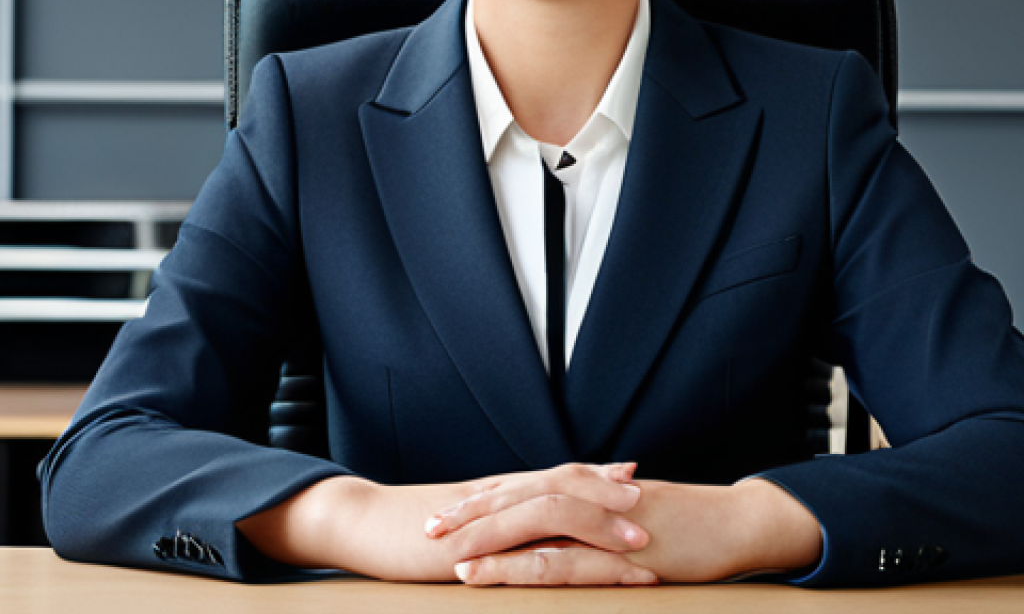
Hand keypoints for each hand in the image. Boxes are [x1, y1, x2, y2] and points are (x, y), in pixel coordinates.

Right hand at [237, 462, 646, 581]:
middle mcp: (500, 498)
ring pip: (555, 515)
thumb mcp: (455, 517)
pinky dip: (564, 560)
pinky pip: (527, 552)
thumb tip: (519, 525)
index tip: (632, 475)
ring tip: (641, 541)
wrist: (361, 521)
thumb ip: (490, 516)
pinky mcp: (475, 549)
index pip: (555, 476)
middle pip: (564, 487)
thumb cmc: (402, 526)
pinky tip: (588, 571)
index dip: (595, 476)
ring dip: (601, 528)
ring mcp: (489, 521)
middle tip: (654, 499)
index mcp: (497, 491)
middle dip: (610, 497)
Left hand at [435, 475, 821, 585]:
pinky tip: (491, 574)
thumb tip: (564, 530)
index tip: (446, 514)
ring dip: (486, 536)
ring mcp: (603, 522)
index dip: (484, 501)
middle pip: (518, 497)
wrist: (737, 522)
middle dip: (471, 512)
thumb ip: (595, 519)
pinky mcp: (620, 552)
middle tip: (428, 527)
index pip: (525, 490)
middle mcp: (589, 498)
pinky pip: (561, 558)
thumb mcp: (632, 517)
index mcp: (589, 490)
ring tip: (446, 552)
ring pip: (532, 522)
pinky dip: (520, 564)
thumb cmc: (687, 524)